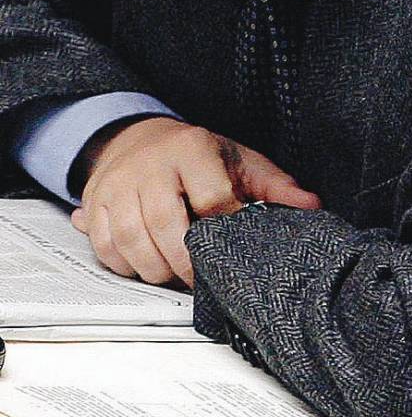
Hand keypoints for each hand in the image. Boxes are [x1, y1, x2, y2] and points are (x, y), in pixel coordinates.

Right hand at [71, 117, 320, 286]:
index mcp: (191, 148)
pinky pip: (106, 248)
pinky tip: (147, 265)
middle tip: (203, 280)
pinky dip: (127, 266)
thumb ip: (273, 185)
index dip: (225, 229)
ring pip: (132, 241)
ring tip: (176, 275)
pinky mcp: (94, 204)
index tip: (234, 248)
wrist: (137, 137)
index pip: (211, 196)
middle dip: (187, 264)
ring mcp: (118, 184)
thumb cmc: (195, 156)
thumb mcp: (238, 159)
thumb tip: (311, 206)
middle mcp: (150, 164)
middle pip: (165, 226)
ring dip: (156, 270)